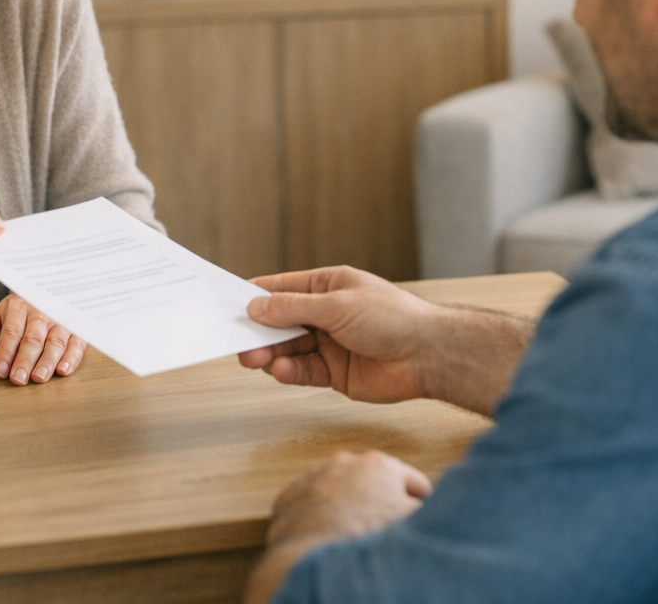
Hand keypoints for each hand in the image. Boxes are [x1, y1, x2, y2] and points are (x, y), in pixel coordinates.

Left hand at [0, 294, 86, 384]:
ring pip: (55, 341)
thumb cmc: (26, 304)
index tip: (0, 371)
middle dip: (25, 360)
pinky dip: (72, 357)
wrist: (55, 282)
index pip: (11, 332)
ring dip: (47, 361)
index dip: (5, 352)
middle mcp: (41, 312)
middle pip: (32, 338)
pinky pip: (77, 342)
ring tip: (39, 377)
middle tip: (18, 379)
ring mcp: (61, 319)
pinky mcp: (78, 326)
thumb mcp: (4, 312)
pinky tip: (63, 370)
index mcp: (20, 307)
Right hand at [238, 266, 443, 403]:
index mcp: (328, 286)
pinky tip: (281, 370)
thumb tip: (256, 307)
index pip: (283, 288)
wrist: (428, 355)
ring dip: (270, 353)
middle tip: (240, 343)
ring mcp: (330, 344)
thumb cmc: (393, 318)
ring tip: (255, 359)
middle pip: (281, 322)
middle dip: (260, 331)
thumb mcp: (337, 305)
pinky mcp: (335, 372)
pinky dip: (290, 372)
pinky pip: (304, 371)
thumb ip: (294, 308)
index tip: (229, 305)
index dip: (256, 296)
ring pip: (289, 349)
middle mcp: (326, 314)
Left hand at [245, 451, 430, 603]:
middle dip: (382, 503)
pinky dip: (319, 517)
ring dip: (349, 507)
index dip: (421, 503)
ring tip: (353, 536)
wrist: (312, 558)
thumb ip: (424, 510)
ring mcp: (314, 478)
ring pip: (340, 491)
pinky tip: (326, 538)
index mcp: (380, 465)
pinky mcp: (289, 498)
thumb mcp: (411, 523)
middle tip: (385, 529)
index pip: (413, 482)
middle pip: (374, 483)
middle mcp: (345, 463)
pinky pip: (311, 504)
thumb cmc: (365, 539)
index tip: (421, 516)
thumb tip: (425, 508)